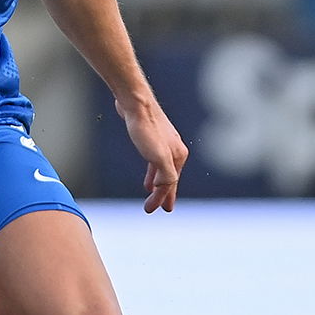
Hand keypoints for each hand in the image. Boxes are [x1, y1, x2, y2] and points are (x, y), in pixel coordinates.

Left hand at [115, 97, 188, 213]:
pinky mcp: (152, 137)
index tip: (152, 211)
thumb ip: (165, 175)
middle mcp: (175, 149)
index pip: (170, 184)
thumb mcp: (158, 157)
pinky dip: (152, 172)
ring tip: (152, 194)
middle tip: (162, 208)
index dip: (162, 199)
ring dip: (158, 184)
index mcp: (179, 155)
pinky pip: (154, 160)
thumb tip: (164, 189)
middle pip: (170, 177)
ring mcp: (164, 143)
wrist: (136, 103)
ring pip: (162, 169)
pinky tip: (147, 176)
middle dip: (165, 194)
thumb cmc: (146, 129)